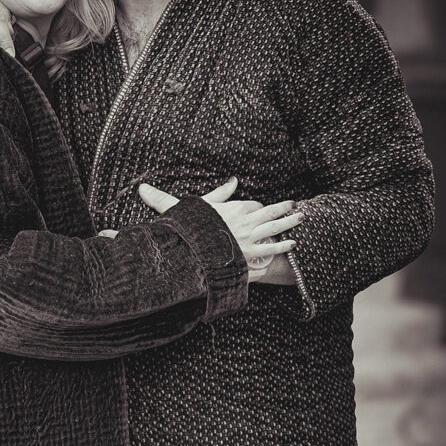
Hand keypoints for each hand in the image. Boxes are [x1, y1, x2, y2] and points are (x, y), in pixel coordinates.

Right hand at [138, 178, 302, 281]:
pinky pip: (270, 250)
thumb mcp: (183, 211)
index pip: (250, 205)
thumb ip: (170, 199)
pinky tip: (292, 242)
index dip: (260, 205)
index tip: (266, 204)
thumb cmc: (189, 234)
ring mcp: (249, 240)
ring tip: (301, 217)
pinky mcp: (251, 256)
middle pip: (268, 213)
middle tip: (296, 206)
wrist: (195, 258)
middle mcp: (243, 223)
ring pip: (274, 228)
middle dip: (283, 209)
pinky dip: (282, 246)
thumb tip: (145, 187)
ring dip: (289, 223)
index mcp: (230, 211)